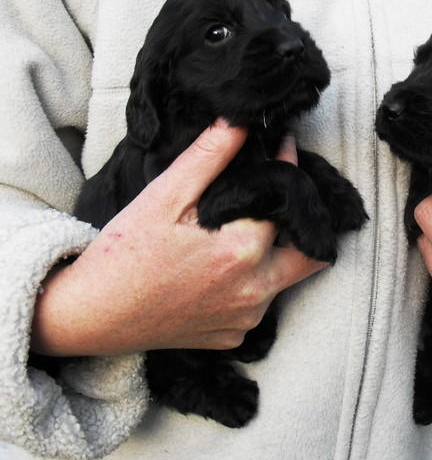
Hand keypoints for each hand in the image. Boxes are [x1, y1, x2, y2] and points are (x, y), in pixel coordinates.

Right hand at [31, 120, 326, 355]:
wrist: (92, 316)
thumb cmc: (124, 255)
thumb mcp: (164, 197)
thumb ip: (208, 157)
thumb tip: (240, 123)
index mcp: (243, 250)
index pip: (289, 203)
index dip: (288, 171)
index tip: (284, 151)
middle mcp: (255, 290)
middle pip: (310, 254)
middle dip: (303, 225)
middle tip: (280, 203)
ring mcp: (246, 318)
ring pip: (285, 279)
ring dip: (275, 254)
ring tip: (248, 230)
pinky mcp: (233, 337)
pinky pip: (258, 304)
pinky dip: (251, 283)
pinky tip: (223, 267)